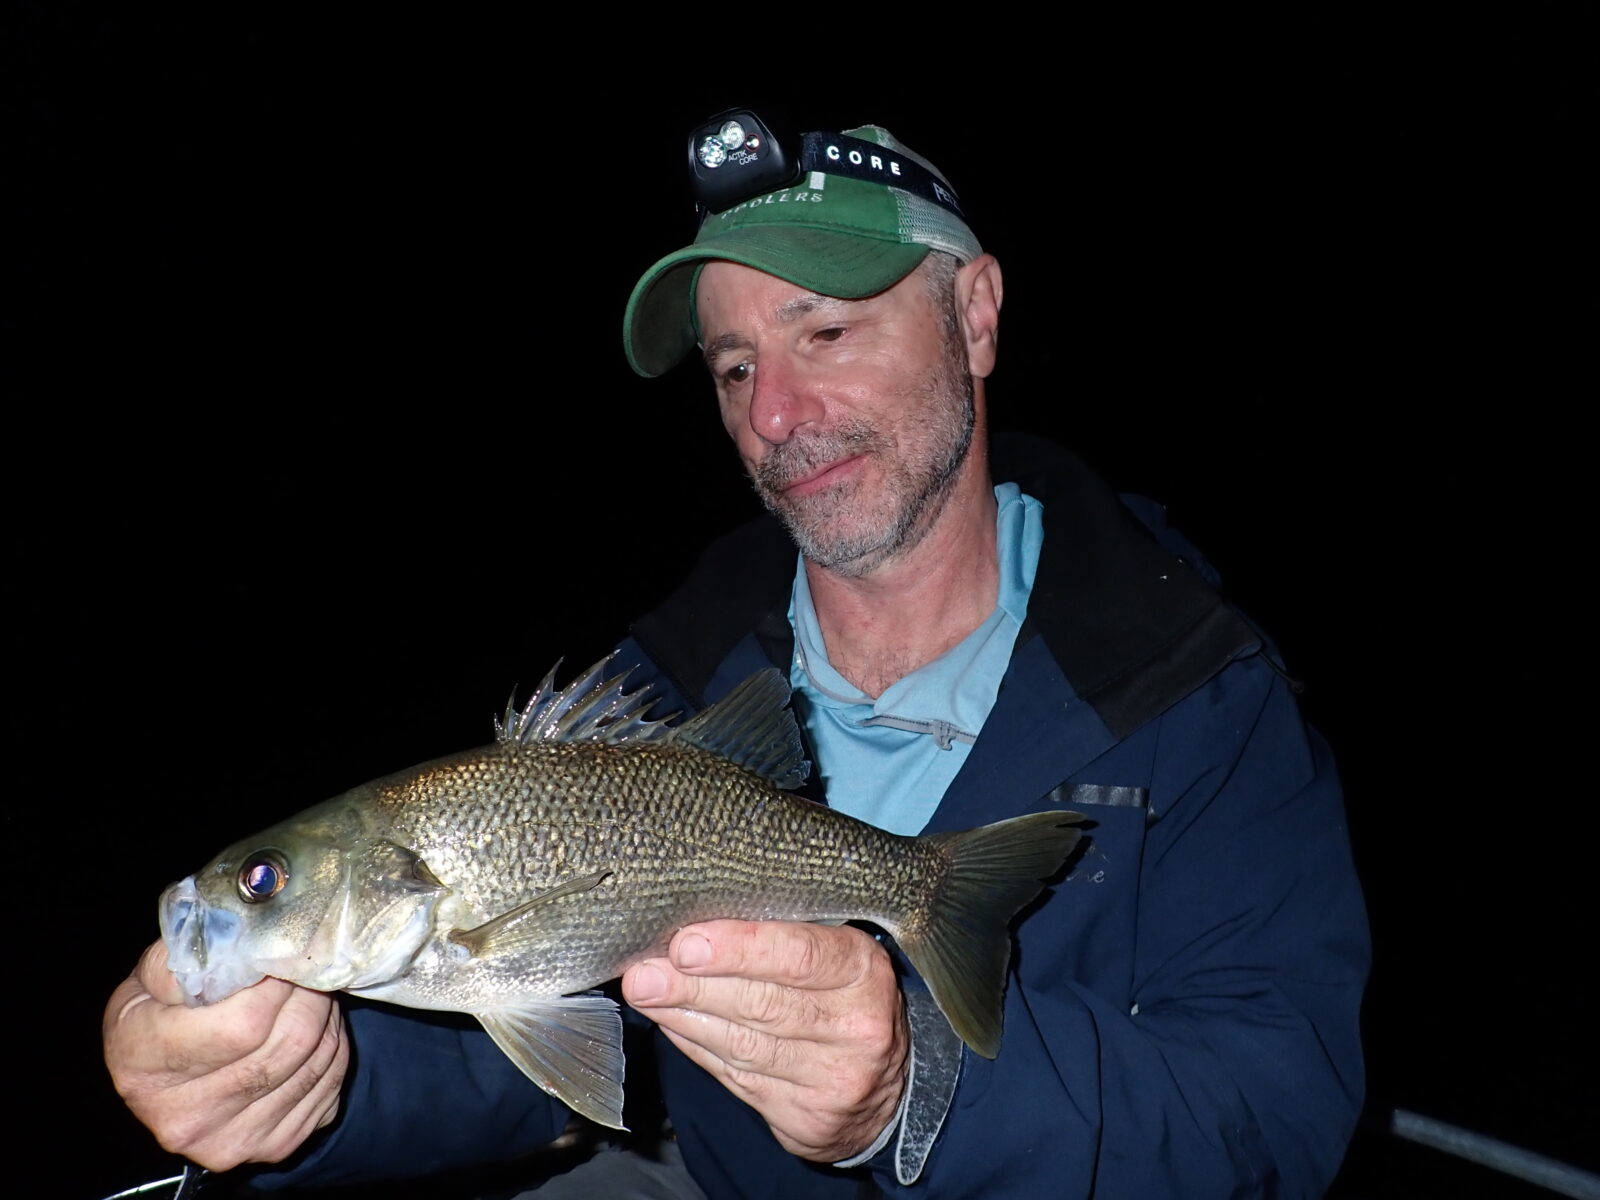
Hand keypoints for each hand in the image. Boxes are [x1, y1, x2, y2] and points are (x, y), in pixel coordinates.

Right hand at [103, 940, 348, 1170]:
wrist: (163, 1074)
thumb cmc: (159, 1011)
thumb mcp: (152, 975)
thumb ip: (188, 955)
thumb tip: (243, 945)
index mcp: (144, 1064)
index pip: (243, 1025)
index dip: (277, 985)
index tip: (282, 958)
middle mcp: (184, 1116)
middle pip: (287, 1044)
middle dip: (310, 994)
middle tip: (308, 968)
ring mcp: (230, 1141)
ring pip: (316, 1063)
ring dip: (326, 1017)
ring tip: (312, 992)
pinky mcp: (271, 1148)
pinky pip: (329, 1087)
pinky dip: (334, 1050)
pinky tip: (315, 1029)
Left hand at [621, 920, 907, 1161]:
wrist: (885, 1085)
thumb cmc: (842, 996)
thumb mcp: (835, 953)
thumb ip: (781, 934)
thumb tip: (697, 919)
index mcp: (864, 971)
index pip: (799, 956)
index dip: (739, 949)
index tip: (685, 944)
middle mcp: (857, 1028)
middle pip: (763, 1005)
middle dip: (694, 987)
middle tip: (643, 973)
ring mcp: (834, 1079)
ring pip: (744, 1046)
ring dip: (685, 1017)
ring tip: (646, 993)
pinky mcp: (808, 1120)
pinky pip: (738, 1079)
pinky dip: (697, 1047)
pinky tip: (672, 1023)